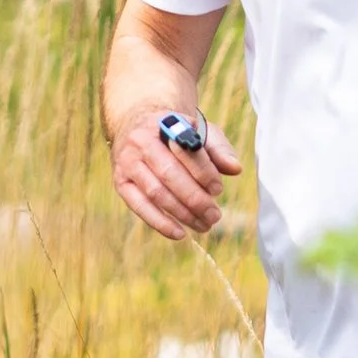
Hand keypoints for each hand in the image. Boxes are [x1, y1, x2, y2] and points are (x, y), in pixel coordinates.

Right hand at [110, 107, 241, 241]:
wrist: (137, 125)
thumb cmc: (175, 133)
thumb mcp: (199, 131)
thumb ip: (219, 149)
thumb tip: (236, 169)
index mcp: (164, 124)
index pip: (185, 150)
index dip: (203, 171)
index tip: (218, 189)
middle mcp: (141, 141)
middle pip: (169, 174)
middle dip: (195, 198)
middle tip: (215, 215)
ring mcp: (127, 162)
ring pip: (155, 192)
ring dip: (182, 213)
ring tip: (204, 225)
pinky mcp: (121, 182)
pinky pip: (139, 206)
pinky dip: (159, 223)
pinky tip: (179, 233)